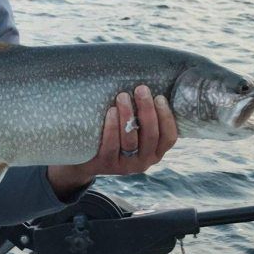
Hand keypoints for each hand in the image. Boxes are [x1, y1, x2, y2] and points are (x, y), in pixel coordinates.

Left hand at [47, 86, 177, 198]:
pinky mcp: (107, 164)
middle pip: (150, 136)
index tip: (159, 97)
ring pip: (131, 140)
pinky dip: (112, 127)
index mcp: (154, 152)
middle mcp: (143, 162)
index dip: (166, 118)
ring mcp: (125, 166)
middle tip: (141, 89)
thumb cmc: (114, 136)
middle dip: (147, 110)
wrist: (85, 159)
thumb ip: (143, 118)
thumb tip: (149, 88)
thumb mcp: (133, 131)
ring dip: (128, 115)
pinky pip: (111, 145)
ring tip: (122, 96)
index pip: (169, 138)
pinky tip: (111, 111)